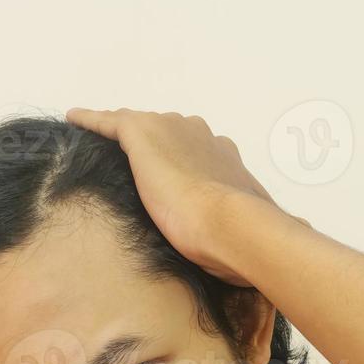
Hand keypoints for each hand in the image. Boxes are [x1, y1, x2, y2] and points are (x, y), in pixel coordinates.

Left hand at [64, 108, 302, 286]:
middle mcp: (201, 135)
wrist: (231, 225)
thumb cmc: (242, 237)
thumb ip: (249, 228)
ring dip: (125, 137)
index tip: (171, 176)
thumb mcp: (246, 230)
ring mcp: (172, 130)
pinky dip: (92, 120)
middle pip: (168, 133)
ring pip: (141, 127)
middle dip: (155, 147)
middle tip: (136, 167)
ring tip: (103, 144)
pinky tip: (74, 119)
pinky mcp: (143, 133)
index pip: (196, 151)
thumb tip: (289, 244)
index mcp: (225, 155)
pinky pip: (109, 122)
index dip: (182, 163)